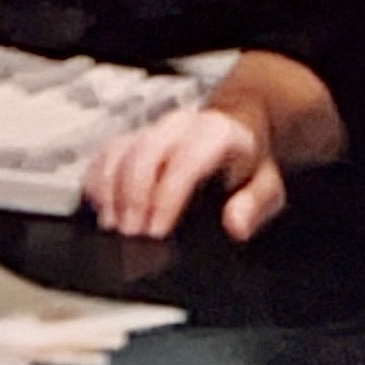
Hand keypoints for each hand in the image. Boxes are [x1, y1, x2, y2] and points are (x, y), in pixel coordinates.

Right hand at [81, 103, 285, 241]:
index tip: (157, 232)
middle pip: (143, 154)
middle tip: (131, 238)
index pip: (184, 161)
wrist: (234, 129)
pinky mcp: (131, 138)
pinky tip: (102, 210)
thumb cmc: (247, 164)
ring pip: (118, 152)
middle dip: (133, 199)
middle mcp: (179, 125)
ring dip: (111, 194)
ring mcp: (152, 129)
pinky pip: (104, 155)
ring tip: (114, 229)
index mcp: (214, 133)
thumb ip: (255, 204)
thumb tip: (236, 224)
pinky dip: (98, 183)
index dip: (167, 197)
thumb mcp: (266, 184)